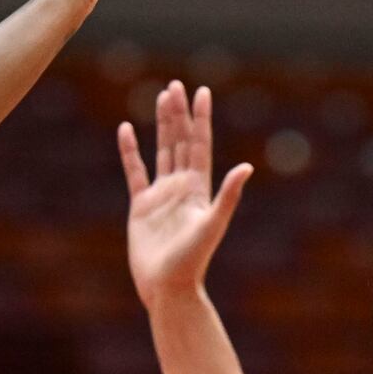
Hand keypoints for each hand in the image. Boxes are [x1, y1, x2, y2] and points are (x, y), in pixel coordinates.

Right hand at [120, 81, 252, 312]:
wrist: (168, 288)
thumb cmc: (192, 262)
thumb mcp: (212, 225)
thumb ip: (228, 196)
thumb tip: (247, 167)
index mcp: (199, 189)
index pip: (200, 145)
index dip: (202, 119)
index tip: (203, 92)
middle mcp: (181, 187)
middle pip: (180, 142)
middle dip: (179, 114)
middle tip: (176, 86)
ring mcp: (161, 196)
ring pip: (161, 151)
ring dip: (161, 125)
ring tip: (160, 98)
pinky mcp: (141, 207)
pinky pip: (135, 172)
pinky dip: (130, 152)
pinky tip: (125, 130)